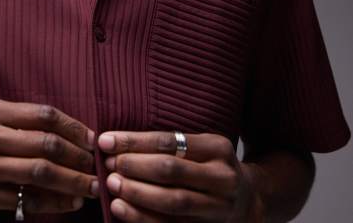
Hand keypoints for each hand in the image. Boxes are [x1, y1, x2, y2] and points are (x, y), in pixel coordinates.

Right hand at [0, 99, 98, 220]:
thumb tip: (72, 134)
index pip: (43, 114)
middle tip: (96, 165)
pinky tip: (69, 203)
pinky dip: (53, 202)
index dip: (73, 127)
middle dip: (78, 156)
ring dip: (71, 181)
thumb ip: (22, 122)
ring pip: (39, 173)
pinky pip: (26, 199)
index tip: (92, 139)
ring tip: (91, 187)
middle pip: (45, 143)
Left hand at [98, 130, 262, 221]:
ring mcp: (219, 207)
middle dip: (134, 166)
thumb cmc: (212, 166)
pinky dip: (143, 219)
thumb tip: (118, 142)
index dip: (135, 141)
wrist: (249, 201)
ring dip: (137, 193)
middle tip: (109, 164)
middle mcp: (222, 177)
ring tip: (112, 185)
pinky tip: (122, 210)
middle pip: (171, 170)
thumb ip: (169, 144)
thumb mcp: (202, 146)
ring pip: (173, 201)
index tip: (107, 140)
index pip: (169, 141)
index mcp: (217, 148)